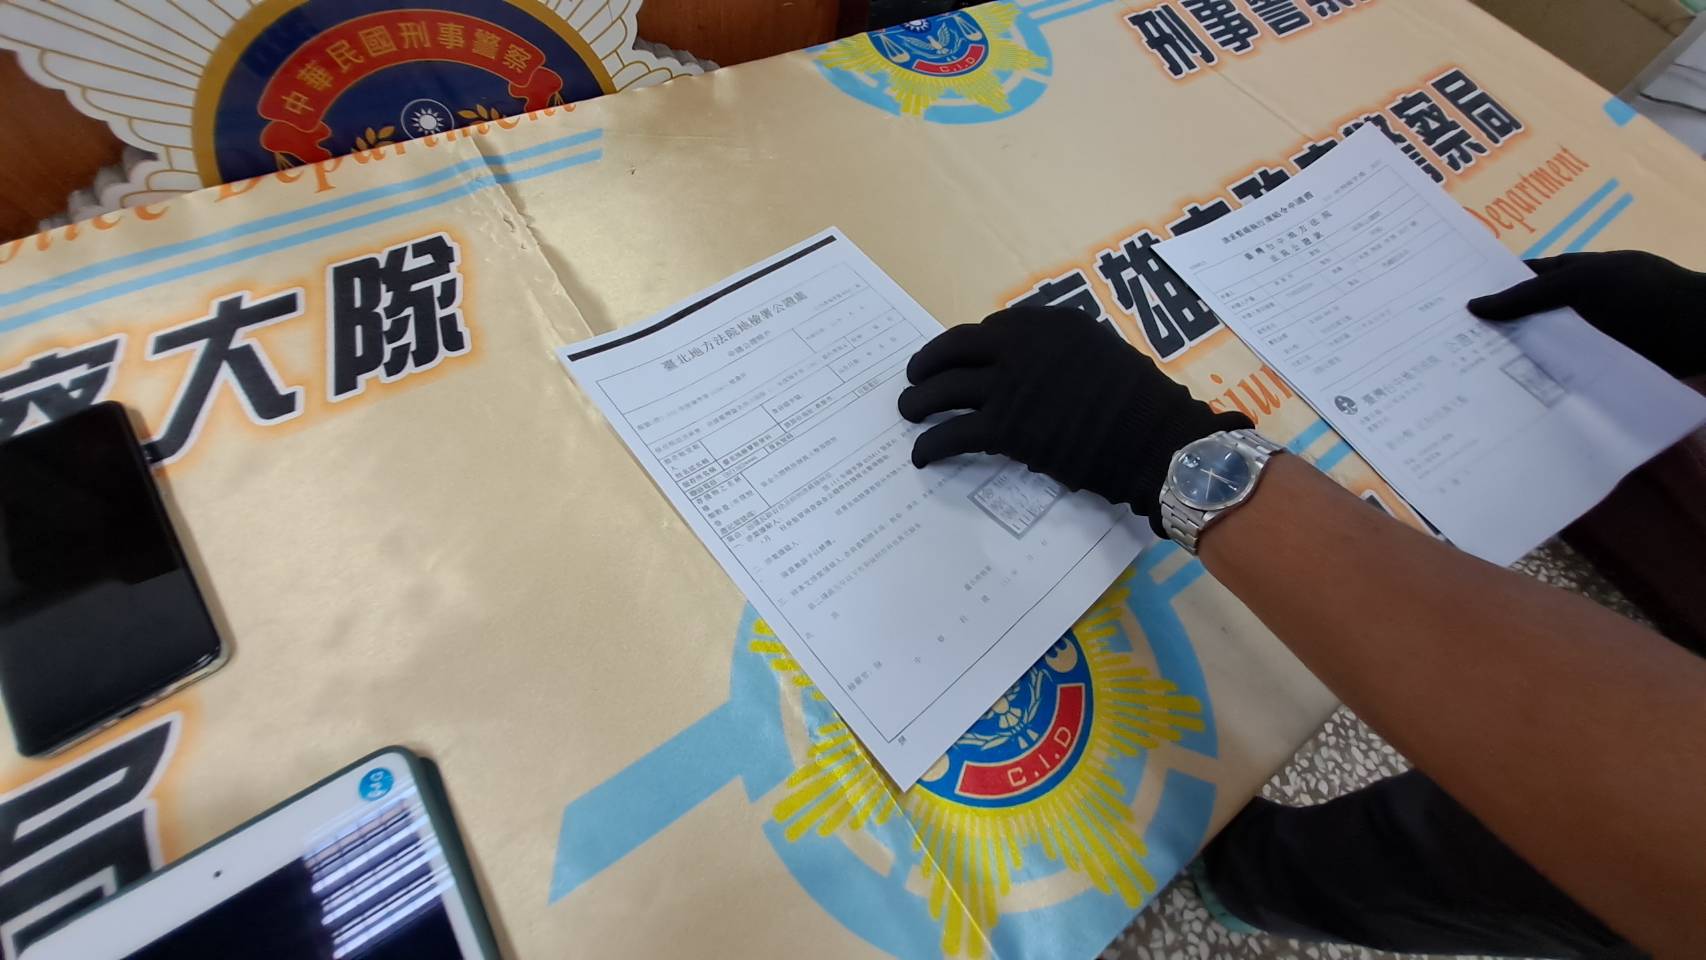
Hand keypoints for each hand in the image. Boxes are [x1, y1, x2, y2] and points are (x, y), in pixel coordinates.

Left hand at [899, 306, 1250, 534]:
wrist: (1156, 439)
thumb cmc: (1141, 404)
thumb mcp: (1102, 356)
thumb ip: (1063, 357)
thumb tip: (1034, 372)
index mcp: (1049, 323)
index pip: (990, 330)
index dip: (968, 349)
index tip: (957, 361)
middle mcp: (1022, 345)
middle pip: (955, 349)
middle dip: (928, 363)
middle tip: (914, 378)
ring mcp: (1010, 384)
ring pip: (943, 389)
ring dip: (918, 402)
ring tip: (908, 413)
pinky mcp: (1004, 426)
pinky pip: (952, 432)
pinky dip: (930, 445)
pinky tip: (922, 455)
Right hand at [1466, 251, 1705, 378]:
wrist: (1700, 331)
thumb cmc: (1643, 295)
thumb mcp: (1582, 284)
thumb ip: (1527, 296)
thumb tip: (1472, 306)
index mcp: (1571, 274)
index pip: (1519, 278)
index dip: (1487, 287)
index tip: (1444, 306)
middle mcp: (1574, 307)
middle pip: (1525, 317)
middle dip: (1490, 330)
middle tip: (1441, 349)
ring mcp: (1585, 339)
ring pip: (1539, 349)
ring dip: (1510, 362)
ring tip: (1462, 379)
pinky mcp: (1596, 370)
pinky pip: (1560, 375)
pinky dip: (1537, 384)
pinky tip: (1505, 398)